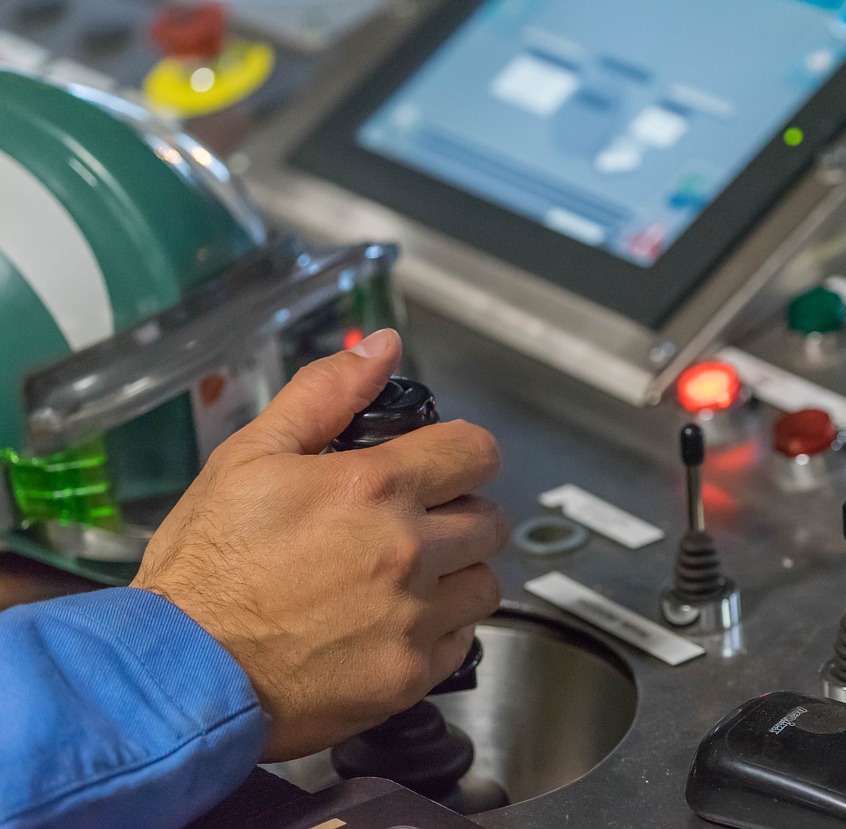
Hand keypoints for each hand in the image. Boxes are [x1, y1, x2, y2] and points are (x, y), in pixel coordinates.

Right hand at [131, 329, 506, 760]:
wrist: (176, 677)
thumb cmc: (205, 563)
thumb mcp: (249, 457)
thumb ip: (325, 394)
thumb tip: (382, 347)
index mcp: (376, 488)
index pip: (477, 452)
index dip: (463, 454)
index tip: (440, 468)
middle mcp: (410, 552)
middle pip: (490, 520)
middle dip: (461, 515)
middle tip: (415, 526)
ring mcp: (414, 619)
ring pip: (484, 584)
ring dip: (458, 576)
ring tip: (407, 580)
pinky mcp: (409, 678)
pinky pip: (461, 643)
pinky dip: (440, 633)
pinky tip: (395, 628)